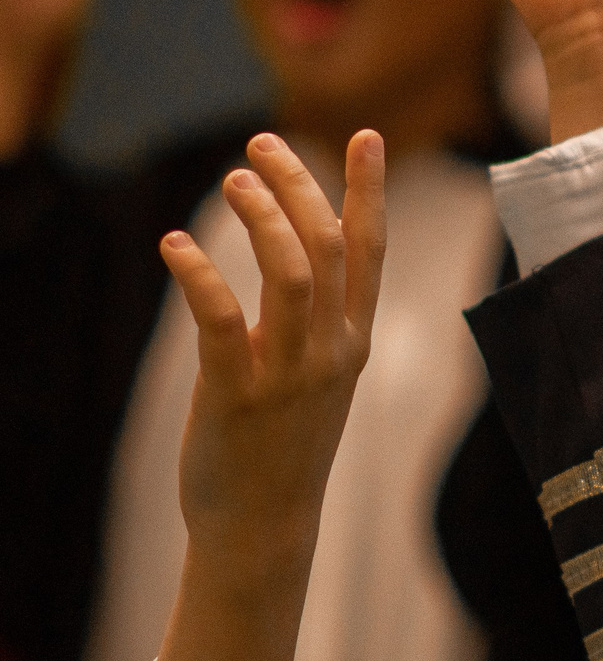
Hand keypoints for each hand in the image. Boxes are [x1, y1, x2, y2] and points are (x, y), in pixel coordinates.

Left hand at [150, 130, 386, 660]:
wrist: (264, 524)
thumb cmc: (281, 446)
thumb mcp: (315, 376)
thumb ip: (312, 320)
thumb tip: (291, 255)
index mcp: (353, 341)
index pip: (372, 251)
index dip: (369, 190)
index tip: (368, 135)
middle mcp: (332, 350)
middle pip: (331, 247)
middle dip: (301, 186)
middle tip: (261, 146)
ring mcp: (289, 373)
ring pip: (291, 274)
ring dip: (262, 217)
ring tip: (232, 179)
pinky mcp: (239, 394)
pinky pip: (224, 321)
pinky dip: (200, 276)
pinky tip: (173, 245)